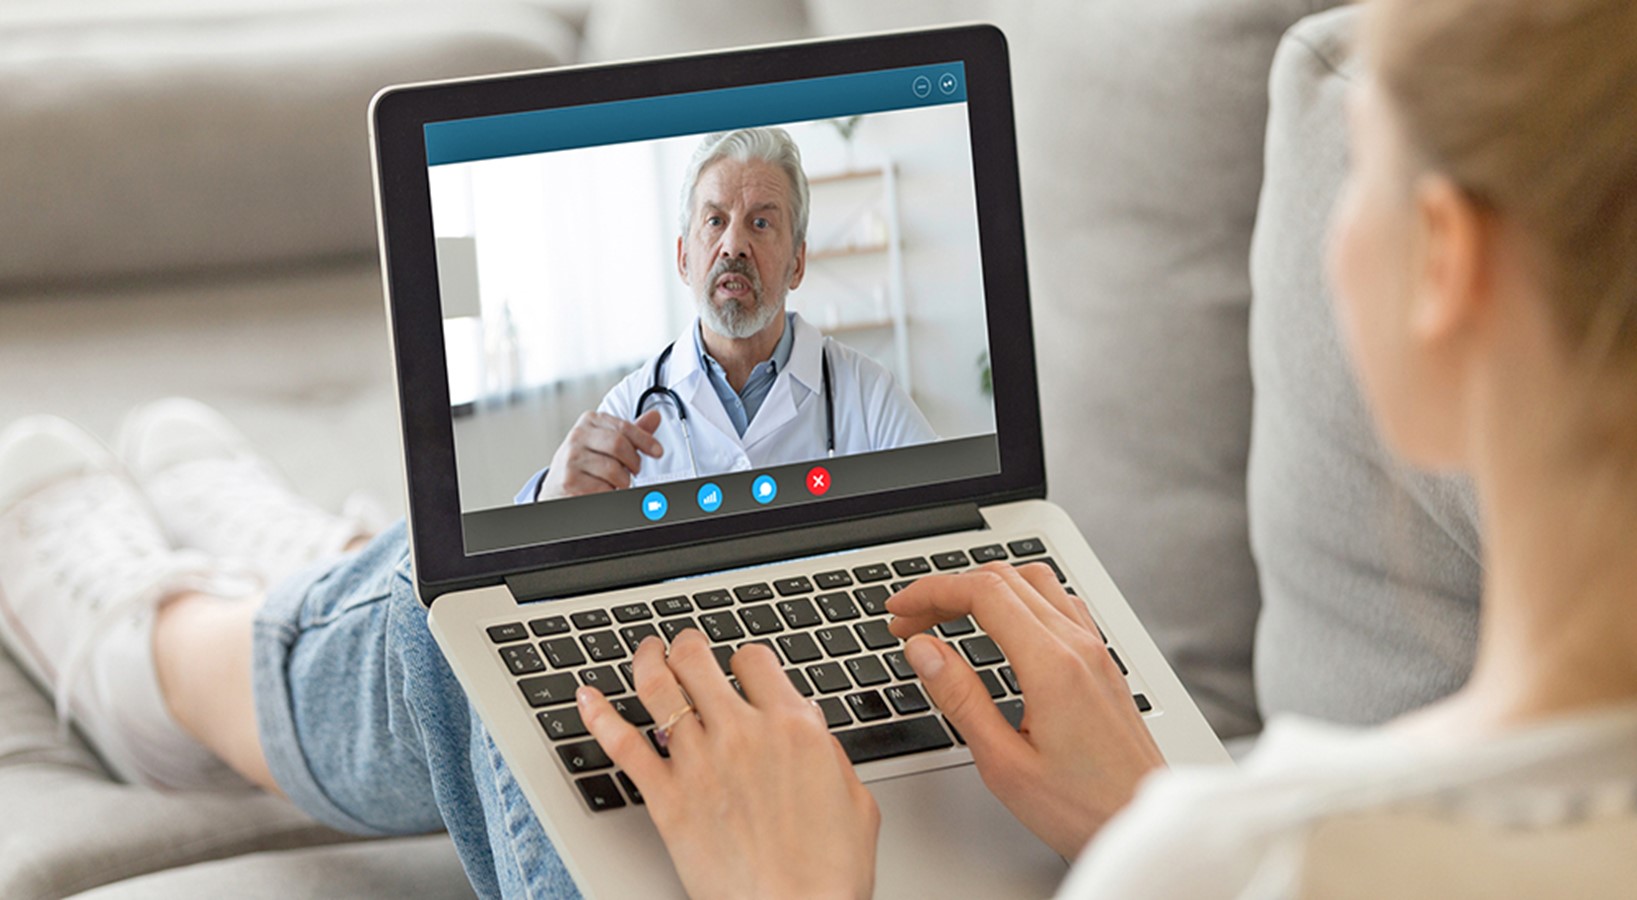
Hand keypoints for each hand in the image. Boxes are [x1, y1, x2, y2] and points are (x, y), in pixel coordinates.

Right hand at [539, 409, 663, 498]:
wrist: (556, 484)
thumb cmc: (587, 461)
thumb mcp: (606, 442)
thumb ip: (631, 432)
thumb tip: (655, 416)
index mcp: (589, 421)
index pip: (624, 427)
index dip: (645, 440)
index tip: (658, 452)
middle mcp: (577, 436)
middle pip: (619, 445)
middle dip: (633, 462)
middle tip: (634, 470)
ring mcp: (571, 458)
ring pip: (614, 470)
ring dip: (622, 481)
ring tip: (615, 481)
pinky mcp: (570, 481)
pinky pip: (604, 488)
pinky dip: (610, 492)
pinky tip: (602, 488)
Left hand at [579, 630, 879, 899]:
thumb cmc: (830, 874)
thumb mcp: (856, 801)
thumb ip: (829, 755)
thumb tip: (812, 734)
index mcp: (793, 727)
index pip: (755, 660)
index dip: (746, 659)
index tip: (741, 669)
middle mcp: (742, 733)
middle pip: (699, 660)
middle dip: (690, 645)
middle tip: (686, 645)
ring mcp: (698, 762)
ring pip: (658, 687)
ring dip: (648, 660)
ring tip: (646, 652)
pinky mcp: (666, 799)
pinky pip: (622, 744)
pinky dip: (598, 714)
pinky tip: (587, 697)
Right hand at [886, 562, 1163, 858]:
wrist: (1142, 824)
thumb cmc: (1083, 808)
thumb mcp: (1004, 764)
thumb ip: (960, 698)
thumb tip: (923, 650)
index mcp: (1052, 666)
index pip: (982, 593)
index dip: (931, 592)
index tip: (899, 610)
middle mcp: (1078, 646)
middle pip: (1004, 579)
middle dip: (948, 590)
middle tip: (911, 621)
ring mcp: (1096, 651)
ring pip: (1034, 582)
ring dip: (985, 588)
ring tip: (948, 616)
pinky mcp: (1103, 663)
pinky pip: (1060, 603)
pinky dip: (1020, 598)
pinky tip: (1002, 626)